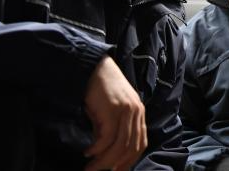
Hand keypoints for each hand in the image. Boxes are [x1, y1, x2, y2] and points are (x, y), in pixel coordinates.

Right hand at [83, 56, 146, 170]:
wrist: (95, 68)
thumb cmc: (101, 91)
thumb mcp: (112, 112)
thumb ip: (113, 129)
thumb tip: (105, 152)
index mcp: (139, 113)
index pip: (140, 143)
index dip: (129, 160)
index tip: (117, 170)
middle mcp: (136, 113)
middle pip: (131, 147)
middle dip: (117, 164)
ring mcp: (126, 111)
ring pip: (119, 145)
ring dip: (104, 161)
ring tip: (90, 168)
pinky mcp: (113, 109)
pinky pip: (107, 137)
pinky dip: (97, 149)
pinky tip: (87, 152)